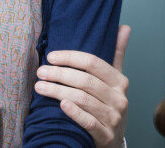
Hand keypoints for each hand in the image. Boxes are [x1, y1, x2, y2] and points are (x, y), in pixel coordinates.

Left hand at [34, 25, 129, 147]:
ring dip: (58, 92)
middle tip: (40, 72)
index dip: (70, 58)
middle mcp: (119, 99)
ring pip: (83, 100)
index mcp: (119, 81)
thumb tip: (124, 28)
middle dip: (59, 74)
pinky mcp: (106, 136)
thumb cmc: (108, 104)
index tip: (50, 56)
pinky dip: (74, 113)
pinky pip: (89, 122)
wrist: (112, 139)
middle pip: (85, 81)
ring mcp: (113, 118)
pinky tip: (61, 105)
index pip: (93, 63)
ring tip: (39, 87)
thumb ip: (116, 54)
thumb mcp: (114, 80)